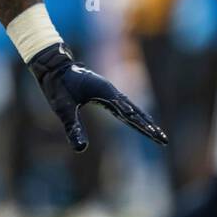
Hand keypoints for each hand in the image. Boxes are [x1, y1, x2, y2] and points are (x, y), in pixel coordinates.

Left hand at [28, 42, 167, 152]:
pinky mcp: (104, 92)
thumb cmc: (58, 86)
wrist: (54, 67)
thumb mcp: (63, 110)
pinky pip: (122, 105)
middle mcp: (111, 92)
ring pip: (131, 108)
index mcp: (105, 94)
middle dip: (149, 126)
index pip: (129, 114)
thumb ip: (73, 128)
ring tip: (155, 132)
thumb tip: (80, 149)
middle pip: (135, 112)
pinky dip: (132, 113)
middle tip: (163, 139)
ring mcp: (109, 91)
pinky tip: (135, 119)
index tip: (156, 135)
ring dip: (143, 120)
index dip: (142, 126)